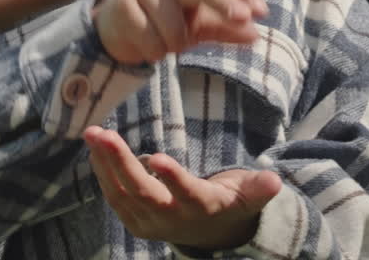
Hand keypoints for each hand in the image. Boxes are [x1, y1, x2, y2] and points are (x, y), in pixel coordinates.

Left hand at [84, 126, 281, 249]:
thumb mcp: (248, 197)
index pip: (186, 194)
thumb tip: (275, 181)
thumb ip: (259, 189)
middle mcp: (171, 218)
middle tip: (104, 134)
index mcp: (201, 207)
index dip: (173, 178)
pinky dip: (102, 171)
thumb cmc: (228, 203)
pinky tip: (95, 147)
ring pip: (121, 193)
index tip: (158, 157)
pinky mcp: (133, 219)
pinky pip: (113, 195)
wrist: (208, 234)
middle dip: (121, 162)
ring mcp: (148, 222)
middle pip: (142, 192)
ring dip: (104, 163)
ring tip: (93, 134)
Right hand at [94, 0, 266, 64]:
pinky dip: (153, 50)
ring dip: (175, 43)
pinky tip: (144, 43)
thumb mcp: (201, 26)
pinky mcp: (121, 4)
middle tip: (244, 18)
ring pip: (173, 24)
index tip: (260, 12)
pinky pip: (150, 38)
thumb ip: (227, 28)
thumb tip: (255, 35)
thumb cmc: (165, 23)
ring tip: (164, 40)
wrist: (118, 31)